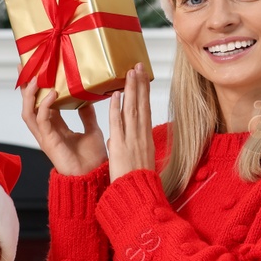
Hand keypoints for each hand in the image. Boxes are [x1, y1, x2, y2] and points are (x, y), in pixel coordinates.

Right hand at [20, 77, 106, 177]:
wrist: (94, 176)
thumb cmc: (92, 159)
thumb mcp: (91, 129)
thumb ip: (87, 115)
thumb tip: (87, 99)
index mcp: (55, 126)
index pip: (41, 102)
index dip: (37, 87)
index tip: (36, 69)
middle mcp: (46, 130)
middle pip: (29, 105)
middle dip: (25, 87)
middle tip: (25, 67)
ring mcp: (45, 136)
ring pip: (28, 112)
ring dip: (29, 95)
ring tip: (34, 79)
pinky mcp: (49, 141)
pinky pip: (42, 121)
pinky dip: (44, 106)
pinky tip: (52, 94)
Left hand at [105, 62, 156, 182]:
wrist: (138, 195)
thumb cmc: (137, 182)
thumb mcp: (134, 160)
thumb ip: (124, 147)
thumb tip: (116, 140)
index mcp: (145, 138)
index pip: (144, 110)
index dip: (144, 93)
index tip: (142, 78)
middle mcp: (141, 135)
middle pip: (141, 105)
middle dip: (140, 84)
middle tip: (138, 66)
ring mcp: (132, 139)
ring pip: (132, 109)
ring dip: (131, 89)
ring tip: (130, 72)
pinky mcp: (122, 145)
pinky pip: (118, 123)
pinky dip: (117, 108)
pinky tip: (115, 95)